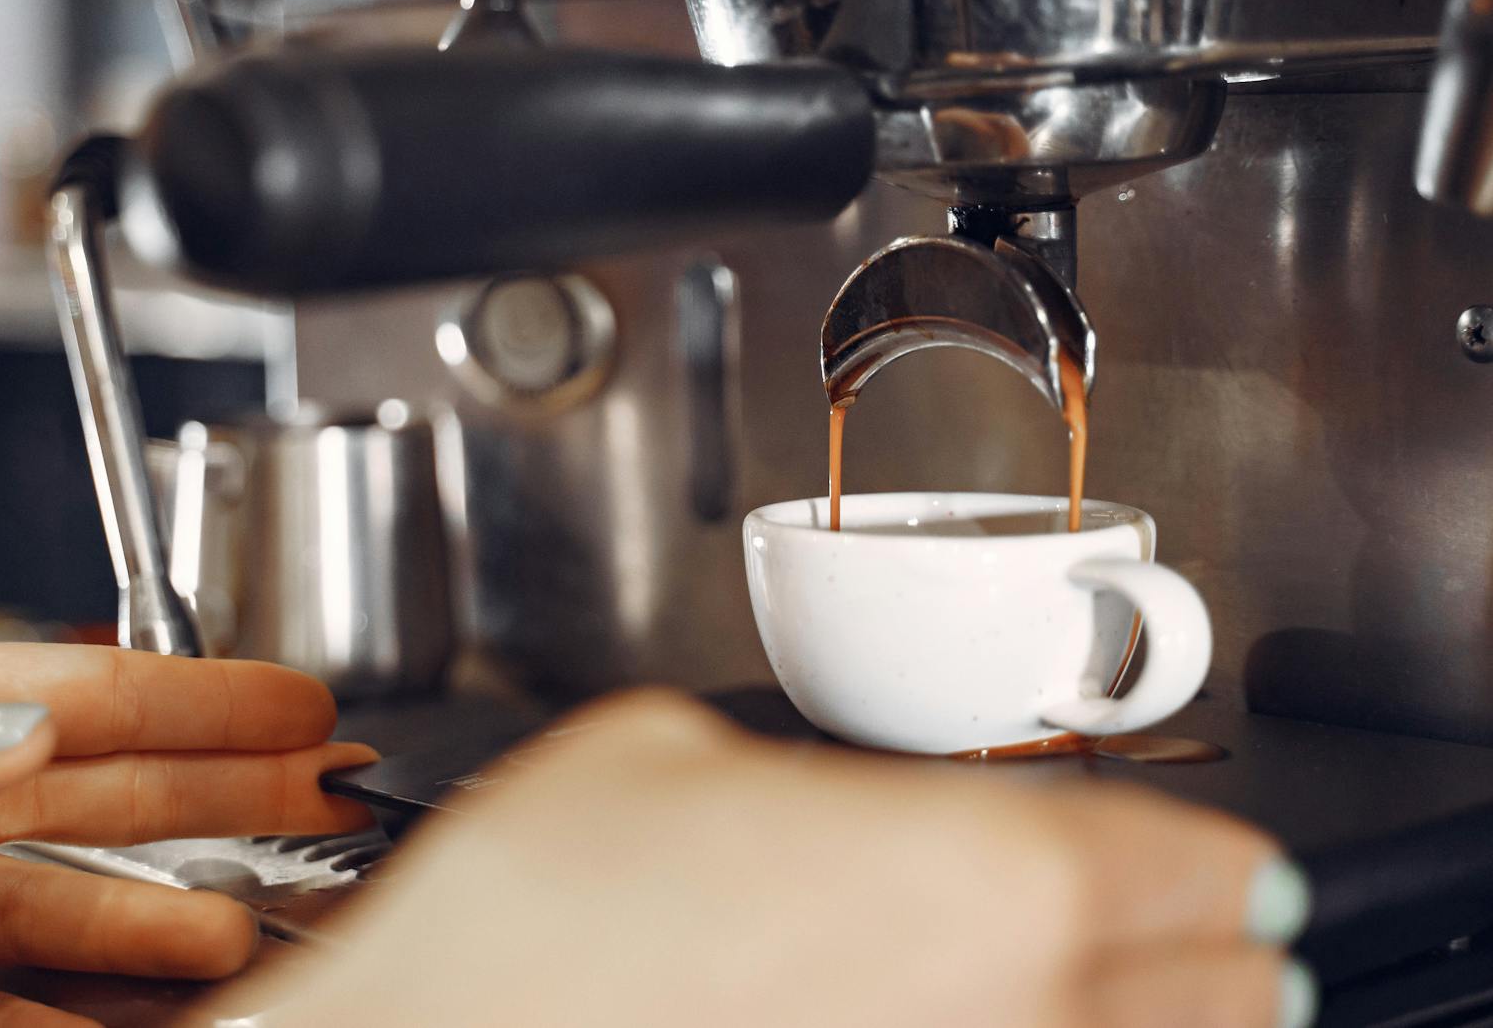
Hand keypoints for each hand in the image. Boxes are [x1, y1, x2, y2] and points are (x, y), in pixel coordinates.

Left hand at [0, 634, 375, 1026]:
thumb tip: (22, 724)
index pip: (81, 698)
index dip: (199, 700)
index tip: (301, 701)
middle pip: (105, 807)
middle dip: (228, 799)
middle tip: (334, 801)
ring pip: (68, 926)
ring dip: (164, 931)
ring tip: (247, 931)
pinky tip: (138, 1027)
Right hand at [261, 692, 1312, 1027]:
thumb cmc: (529, 932)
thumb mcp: (664, 753)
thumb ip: (790, 772)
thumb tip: (808, 807)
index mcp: (985, 878)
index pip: (1195, 865)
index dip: (1215, 859)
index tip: (1224, 869)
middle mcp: (1015, 1019)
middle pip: (1222, 998)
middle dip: (1218, 957)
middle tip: (1219, 937)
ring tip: (1143, 1000)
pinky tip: (995, 1025)